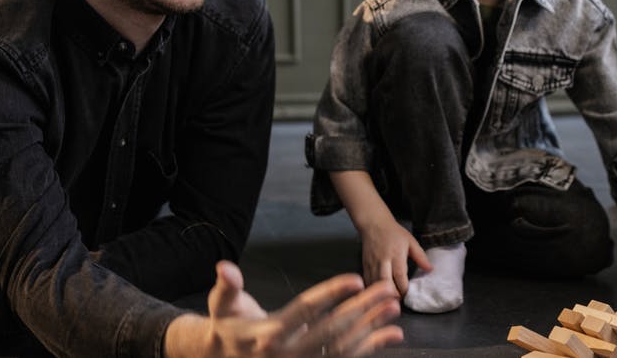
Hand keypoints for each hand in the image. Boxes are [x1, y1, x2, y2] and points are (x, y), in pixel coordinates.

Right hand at [165, 261, 402, 357]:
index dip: (330, 294)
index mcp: (268, 334)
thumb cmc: (229, 326)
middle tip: (387, 289)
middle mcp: (289, 353)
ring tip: (394, 307)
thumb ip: (227, 287)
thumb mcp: (222, 305)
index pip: (304, 311)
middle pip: (331, 330)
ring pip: (344, 347)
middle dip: (362, 310)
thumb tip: (224, 268)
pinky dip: (372, 347)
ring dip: (372, 328)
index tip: (355, 279)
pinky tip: (394, 334)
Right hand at [358, 218, 430, 295]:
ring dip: (382, 295)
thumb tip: (430, 270)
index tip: (409, 296)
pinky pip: (367, 281)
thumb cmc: (394, 233)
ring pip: (375, 284)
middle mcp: (383, 261)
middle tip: (399, 303)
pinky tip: (378, 296)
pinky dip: (373, 290)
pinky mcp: (364, 266)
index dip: (404, 288)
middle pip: (385, 282)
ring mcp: (372, 264)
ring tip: (389, 302)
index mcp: (396, 254)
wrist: (374, 224)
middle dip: (392, 295)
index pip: (400, 275)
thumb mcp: (411, 241)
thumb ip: (420, 256)